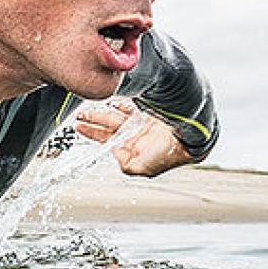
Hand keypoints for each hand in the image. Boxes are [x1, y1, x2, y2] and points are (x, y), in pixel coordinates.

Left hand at [72, 100, 194, 176]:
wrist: (189, 138)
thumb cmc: (169, 155)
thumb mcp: (143, 168)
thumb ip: (126, 164)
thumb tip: (114, 153)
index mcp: (131, 147)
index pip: (105, 139)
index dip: (91, 132)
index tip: (78, 126)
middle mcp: (134, 134)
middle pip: (108, 124)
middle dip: (93, 119)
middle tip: (79, 114)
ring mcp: (140, 121)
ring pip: (116, 113)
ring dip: (102, 109)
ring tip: (89, 105)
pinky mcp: (147, 109)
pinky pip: (129, 103)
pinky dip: (120, 101)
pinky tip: (112, 99)